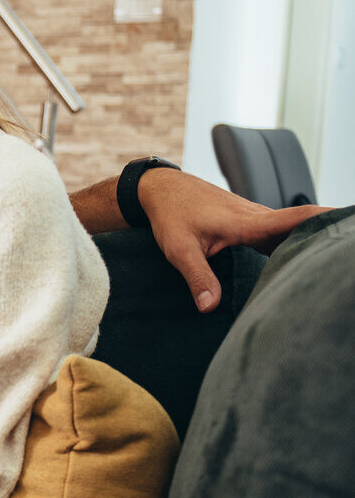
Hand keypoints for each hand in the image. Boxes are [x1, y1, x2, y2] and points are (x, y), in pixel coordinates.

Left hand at [139, 169, 329, 311]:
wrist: (162, 189)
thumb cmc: (170, 214)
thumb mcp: (179, 249)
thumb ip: (197, 277)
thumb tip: (210, 307)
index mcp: (247, 221)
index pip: (298, 218)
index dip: (326, 219)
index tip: (348, 227)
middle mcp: (257, 216)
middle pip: (301, 226)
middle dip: (323, 238)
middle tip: (340, 261)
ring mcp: (254, 218)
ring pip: (290, 231)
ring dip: (307, 242)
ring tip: (326, 266)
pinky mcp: (248, 223)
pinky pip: (277, 233)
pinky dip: (290, 244)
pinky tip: (297, 261)